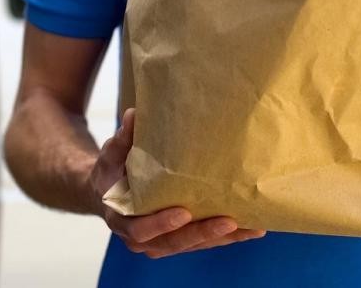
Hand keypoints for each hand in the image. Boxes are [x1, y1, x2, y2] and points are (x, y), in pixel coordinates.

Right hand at [88, 108, 266, 258]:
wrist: (109, 192)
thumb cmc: (112, 171)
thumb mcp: (112, 154)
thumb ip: (122, 139)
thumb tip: (133, 115)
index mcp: (122, 218)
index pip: (140, 229)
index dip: (161, 223)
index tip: (183, 213)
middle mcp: (141, 238)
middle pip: (173, 242)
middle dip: (202, 233)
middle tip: (229, 221)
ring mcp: (162, 241)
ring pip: (193, 245)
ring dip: (222, 238)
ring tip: (251, 227)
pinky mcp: (180, 239)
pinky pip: (204, 241)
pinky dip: (228, 237)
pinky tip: (252, 228)